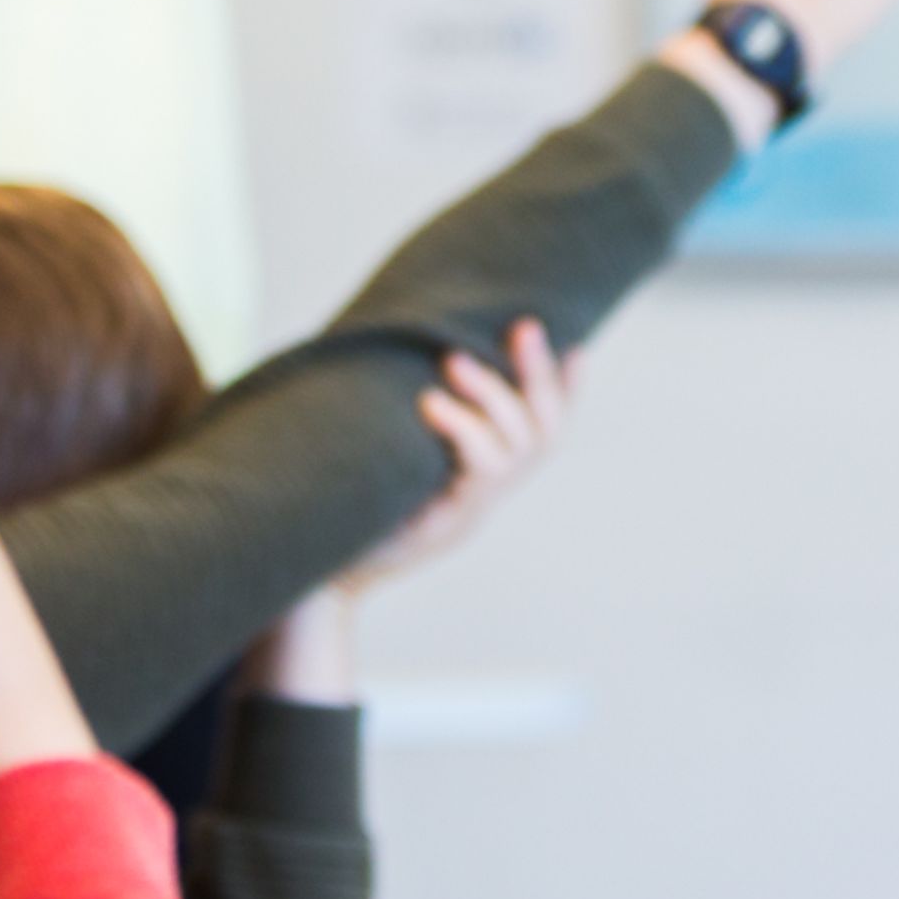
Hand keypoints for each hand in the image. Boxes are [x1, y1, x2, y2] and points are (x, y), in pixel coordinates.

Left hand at [342, 322, 575, 587]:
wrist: (322, 574)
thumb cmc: (352, 507)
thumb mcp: (394, 459)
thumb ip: (417, 423)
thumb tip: (422, 356)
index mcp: (479, 479)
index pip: (540, 433)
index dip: (564, 393)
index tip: (576, 348)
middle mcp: (482, 496)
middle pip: (538, 437)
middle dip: (537, 377)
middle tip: (523, 325)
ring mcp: (466, 513)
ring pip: (511, 453)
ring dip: (490, 399)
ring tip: (453, 361)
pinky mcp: (442, 526)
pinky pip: (474, 477)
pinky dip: (461, 434)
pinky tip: (430, 404)